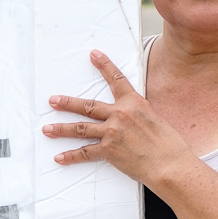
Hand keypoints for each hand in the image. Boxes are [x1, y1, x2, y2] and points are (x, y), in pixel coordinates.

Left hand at [43, 49, 195, 186]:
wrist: (170, 163)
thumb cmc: (168, 144)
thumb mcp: (155, 119)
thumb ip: (138, 115)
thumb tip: (130, 117)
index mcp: (134, 103)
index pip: (116, 79)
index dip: (104, 65)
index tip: (94, 55)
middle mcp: (120, 114)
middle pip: (88, 106)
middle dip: (67, 103)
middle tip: (53, 101)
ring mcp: (112, 132)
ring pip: (80, 128)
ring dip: (62, 129)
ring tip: (48, 128)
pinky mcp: (109, 150)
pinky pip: (85, 153)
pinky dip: (71, 156)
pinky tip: (60, 157)